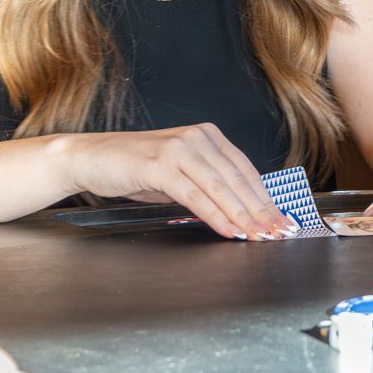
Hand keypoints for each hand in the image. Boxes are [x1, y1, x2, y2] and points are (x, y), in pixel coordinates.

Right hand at [65, 123, 299, 239]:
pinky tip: (229, 230)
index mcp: (207, 136)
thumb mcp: (179, 173)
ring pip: (221, 188)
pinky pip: (196, 195)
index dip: (266, 197)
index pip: (245, 170)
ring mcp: (179, 149)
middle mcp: (197, 138)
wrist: (91, 158)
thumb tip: (240, 209)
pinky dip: (215, 215)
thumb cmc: (134, 168)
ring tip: (259, 236)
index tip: (281, 218)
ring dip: (243, 216)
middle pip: (238, 180)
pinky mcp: (161, 165)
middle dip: (261, 210)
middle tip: (278, 231)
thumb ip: (207, 184)